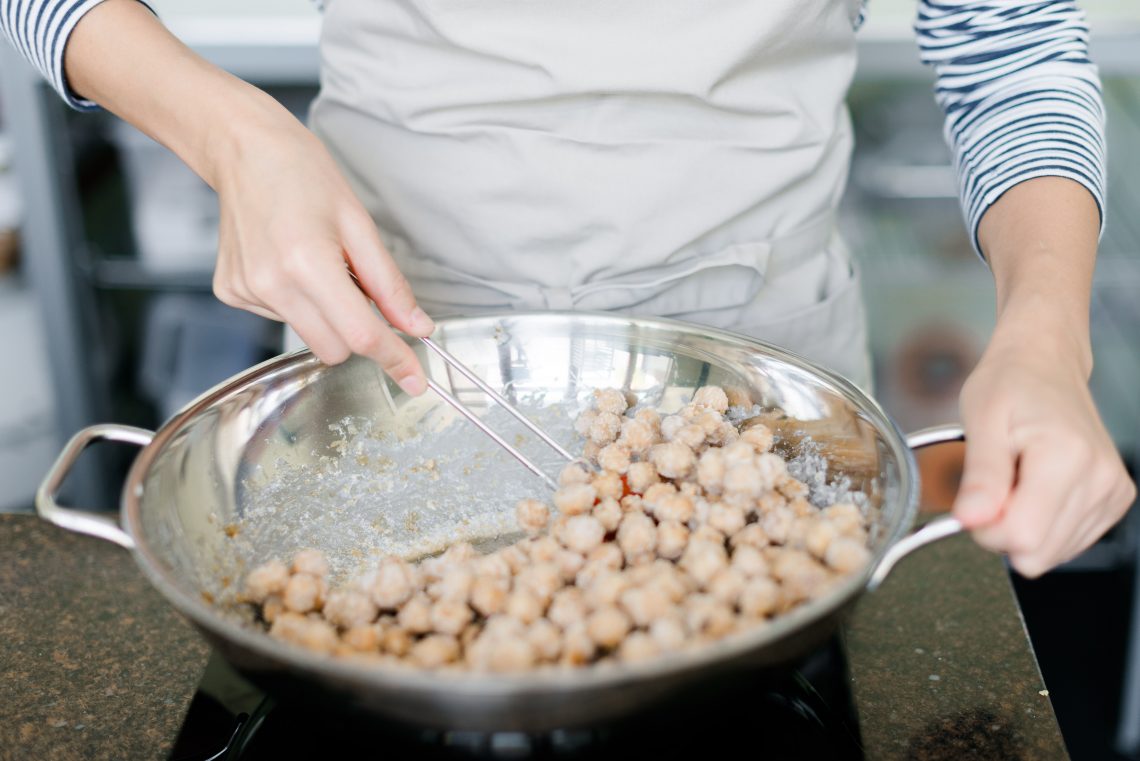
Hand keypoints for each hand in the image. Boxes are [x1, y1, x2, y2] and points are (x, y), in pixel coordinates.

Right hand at [208, 103, 433, 393]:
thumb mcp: (359, 224)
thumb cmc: (302, 173)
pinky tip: (288, 262)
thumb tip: (417, 326)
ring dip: (325, 314)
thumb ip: (390, 284)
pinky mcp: (231, 291)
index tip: (414, 379)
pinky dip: (297, 301)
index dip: (394, 358)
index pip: (361, 335)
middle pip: (335, 348)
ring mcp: (246, 291)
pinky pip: (282, 318)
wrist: (242, 147)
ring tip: (315, 262)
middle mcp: (271, 284)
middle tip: (358, 287)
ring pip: (309, 335)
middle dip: (357, 332)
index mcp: (307, 264)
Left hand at [953, 332, 1134, 576]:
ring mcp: (1112, 491)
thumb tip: (970, 520)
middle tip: (996, 485)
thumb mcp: (981, 421)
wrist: (1045, 363)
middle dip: (1004, 529)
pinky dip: (1044, 523)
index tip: (977, 498)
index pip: (1022, 536)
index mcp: (1066, 457)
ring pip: (1053, 553)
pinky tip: (1037, 487)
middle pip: (1038, 552)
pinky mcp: (1115, 500)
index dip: (987, 528)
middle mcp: (1100, 478)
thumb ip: (980, 476)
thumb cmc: (1010, 384)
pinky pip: (1069, 542)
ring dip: (1024, 525)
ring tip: (1019, 479)